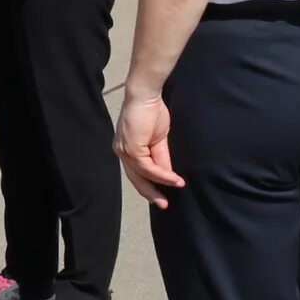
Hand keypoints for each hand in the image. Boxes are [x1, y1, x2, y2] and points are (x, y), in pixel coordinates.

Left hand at [115, 91, 183, 205]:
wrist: (146, 95)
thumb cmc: (152, 111)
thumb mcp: (159, 139)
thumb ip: (161, 158)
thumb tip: (169, 176)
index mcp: (126, 149)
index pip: (137, 173)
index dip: (150, 185)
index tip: (162, 196)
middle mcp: (121, 152)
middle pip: (135, 179)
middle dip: (151, 193)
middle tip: (164, 204)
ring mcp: (124, 151)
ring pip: (143, 175)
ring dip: (161, 183)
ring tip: (177, 186)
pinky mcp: (131, 149)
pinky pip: (148, 168)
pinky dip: (162, 174)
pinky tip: (174, 179)